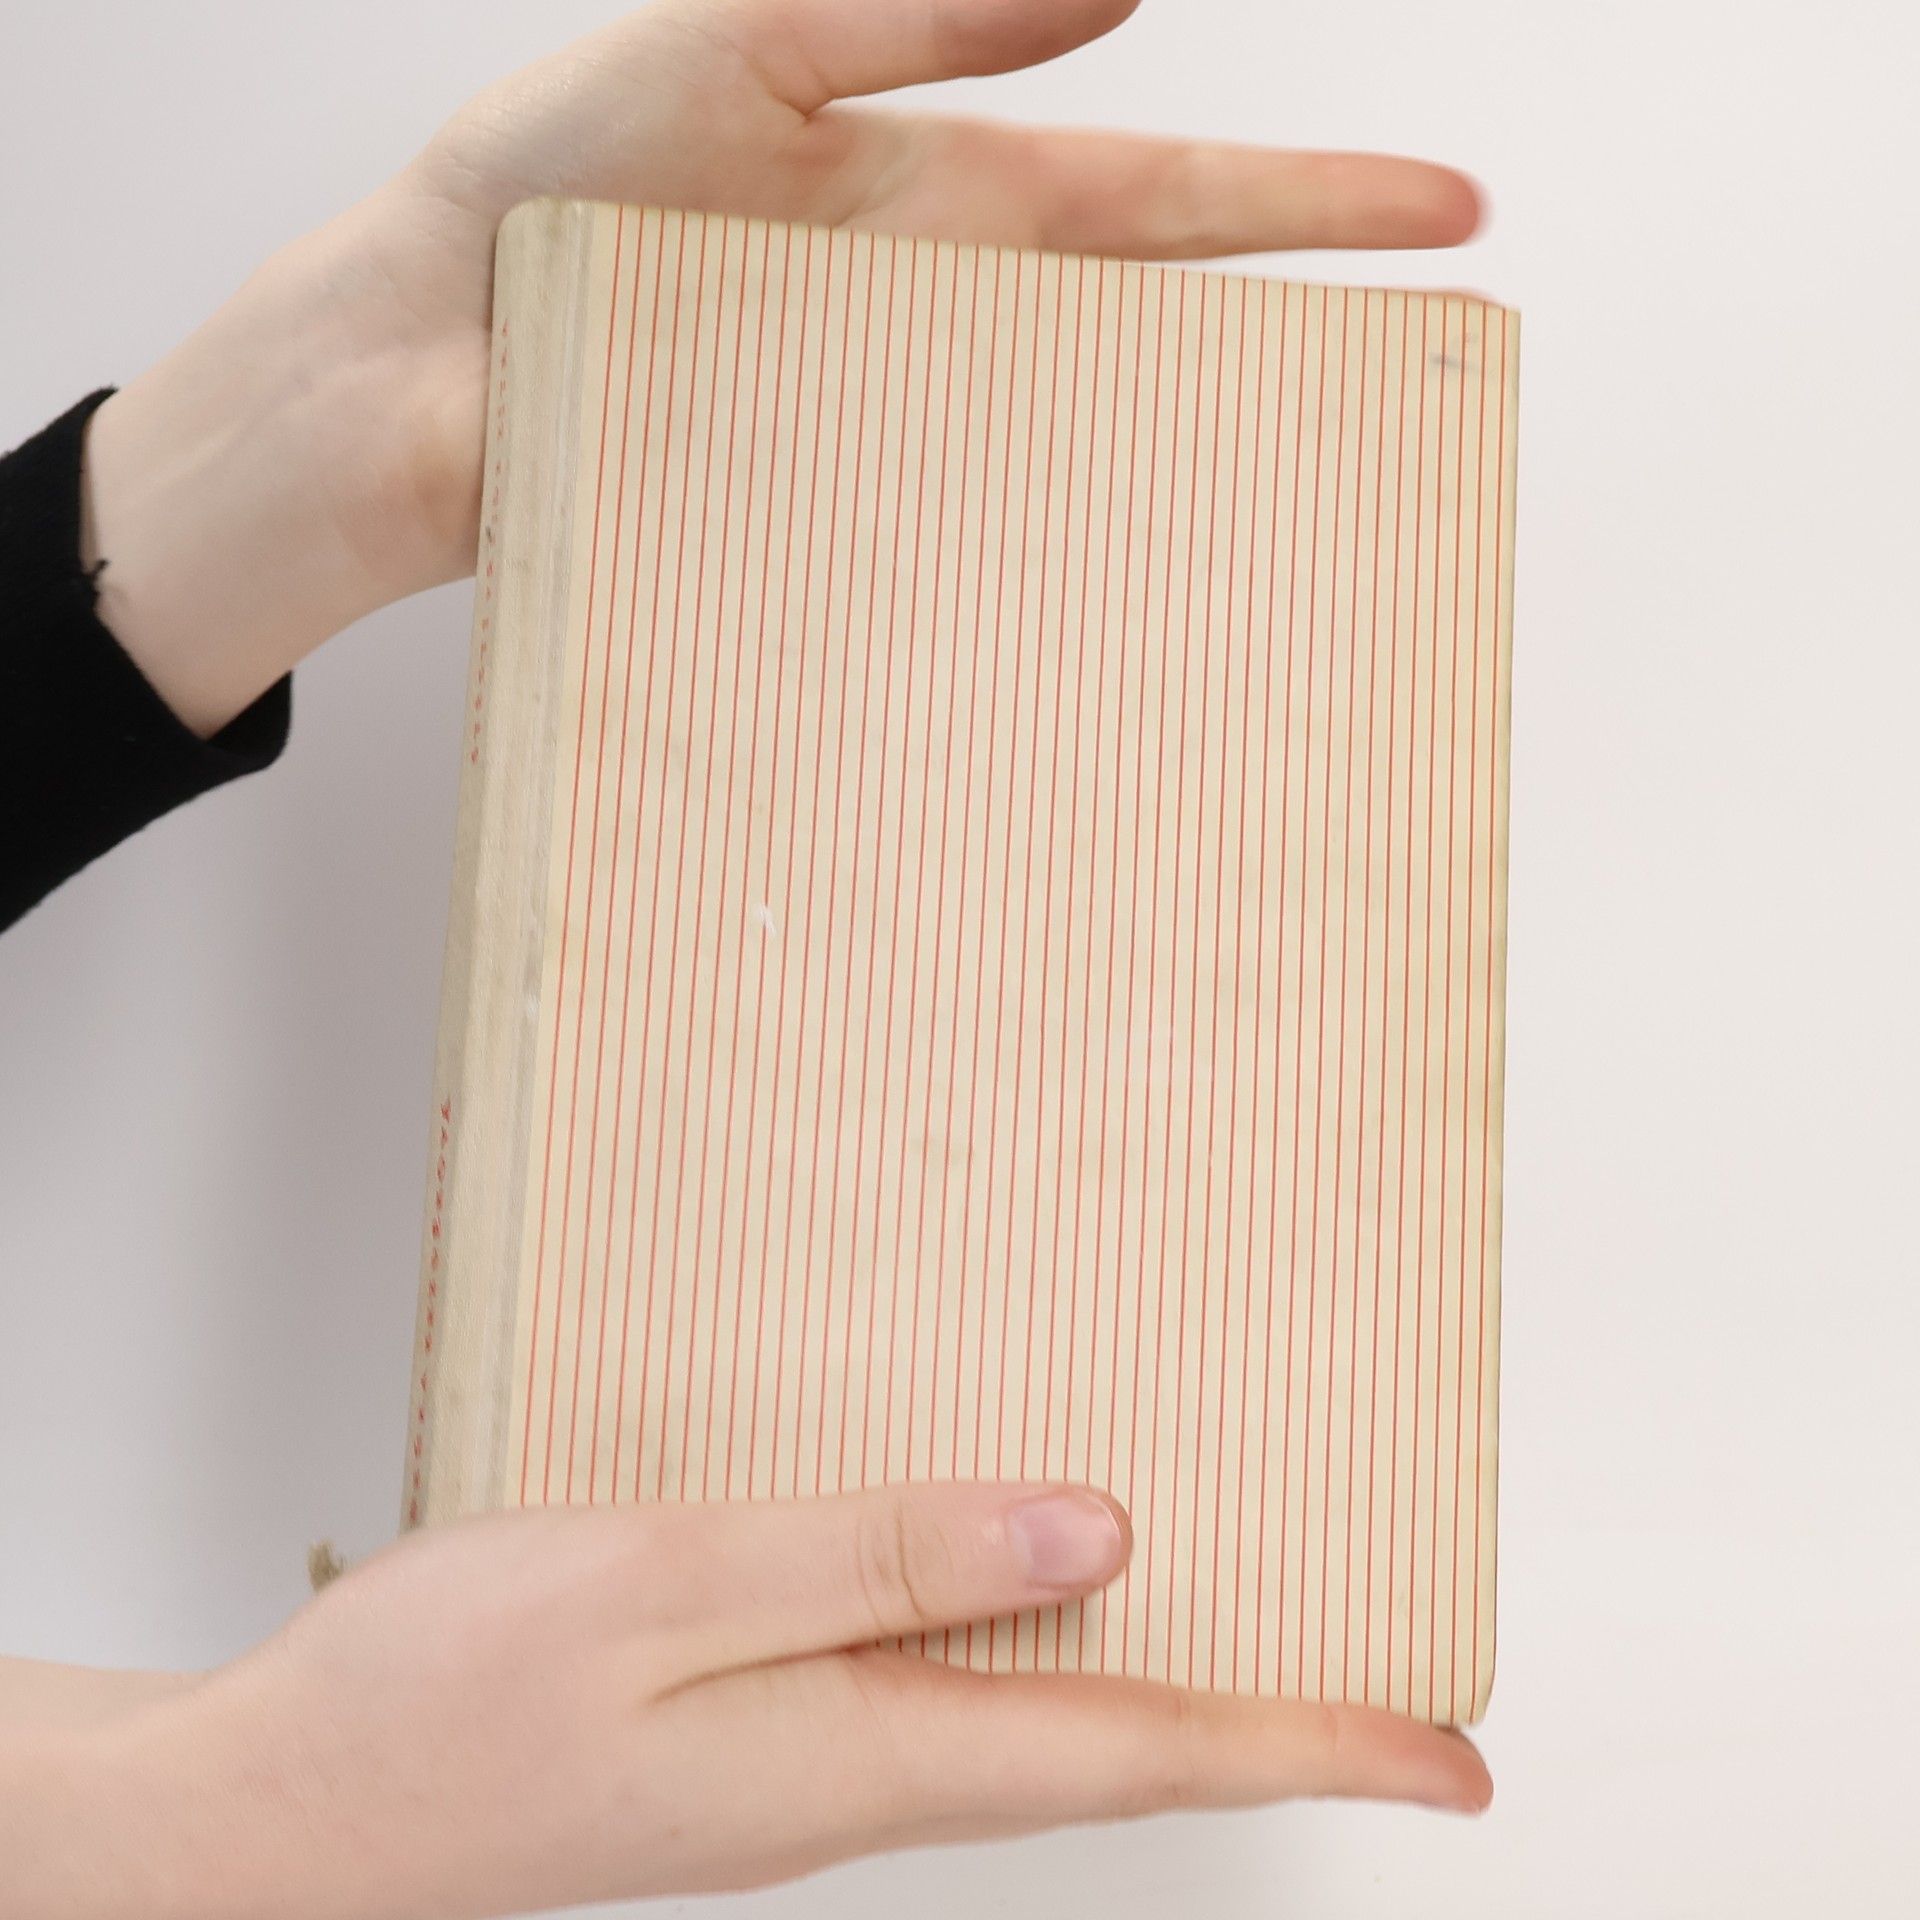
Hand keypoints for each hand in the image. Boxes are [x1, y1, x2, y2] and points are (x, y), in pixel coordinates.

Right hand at [6, 1484, 1487, 1918]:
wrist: (280, 1811)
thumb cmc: (446, 1704)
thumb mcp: (670, 1592)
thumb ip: (887, 1555)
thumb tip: (1100, 1529)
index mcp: (865, 1750)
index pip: (1143, 1753)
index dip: (1314, 1745)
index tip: (1453, 1759)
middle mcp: (856, 1775)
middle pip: (1115, 1759)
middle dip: (1274, 1729)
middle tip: (1395, 1711)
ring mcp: (800, 1768)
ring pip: (1040, 1735)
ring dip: (1167, 1699)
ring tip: (1260, 1653)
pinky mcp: (745, 1742)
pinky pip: (944, 1703)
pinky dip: (1039, 1663)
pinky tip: (1034, 1612)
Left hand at [79, 0, 1477, 734]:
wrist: (399, 363)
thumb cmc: (532, 200)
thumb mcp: (727, 47)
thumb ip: (906, 13)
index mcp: (926, 202)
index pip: (1153, 191)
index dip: (1300, 199)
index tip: (1444, 213)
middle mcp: (931, 328)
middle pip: (1153, 314)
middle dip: (1305, 302)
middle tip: (1455, 320)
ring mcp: (890, 437)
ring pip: (1080, 441)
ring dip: (1200, 450)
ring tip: (1335, 472)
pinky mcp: (828, 532)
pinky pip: (961, 550)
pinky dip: (1039, 561)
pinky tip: (1127, 581)